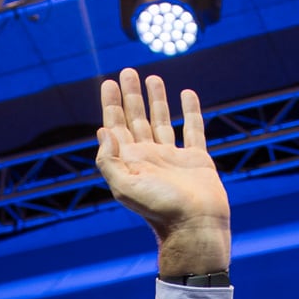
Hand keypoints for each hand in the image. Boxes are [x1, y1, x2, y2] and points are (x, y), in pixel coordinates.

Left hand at [96, 68, 228, 279]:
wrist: (195, 226)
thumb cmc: (161, 210)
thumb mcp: (125, 187)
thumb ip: (109, 161)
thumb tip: (102, 132)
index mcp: (131, 162)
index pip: (116, 126)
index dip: (111, 104)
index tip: (109, 82)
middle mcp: (149, 157)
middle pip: (137, 119)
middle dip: (131, 95)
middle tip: (128, 72)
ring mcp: (173, 157)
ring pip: (162, 121)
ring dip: (156, 99)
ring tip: (152, 77)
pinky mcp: (197, 159)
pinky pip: (193, 129)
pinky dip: (190, 111)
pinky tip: (186, 94)